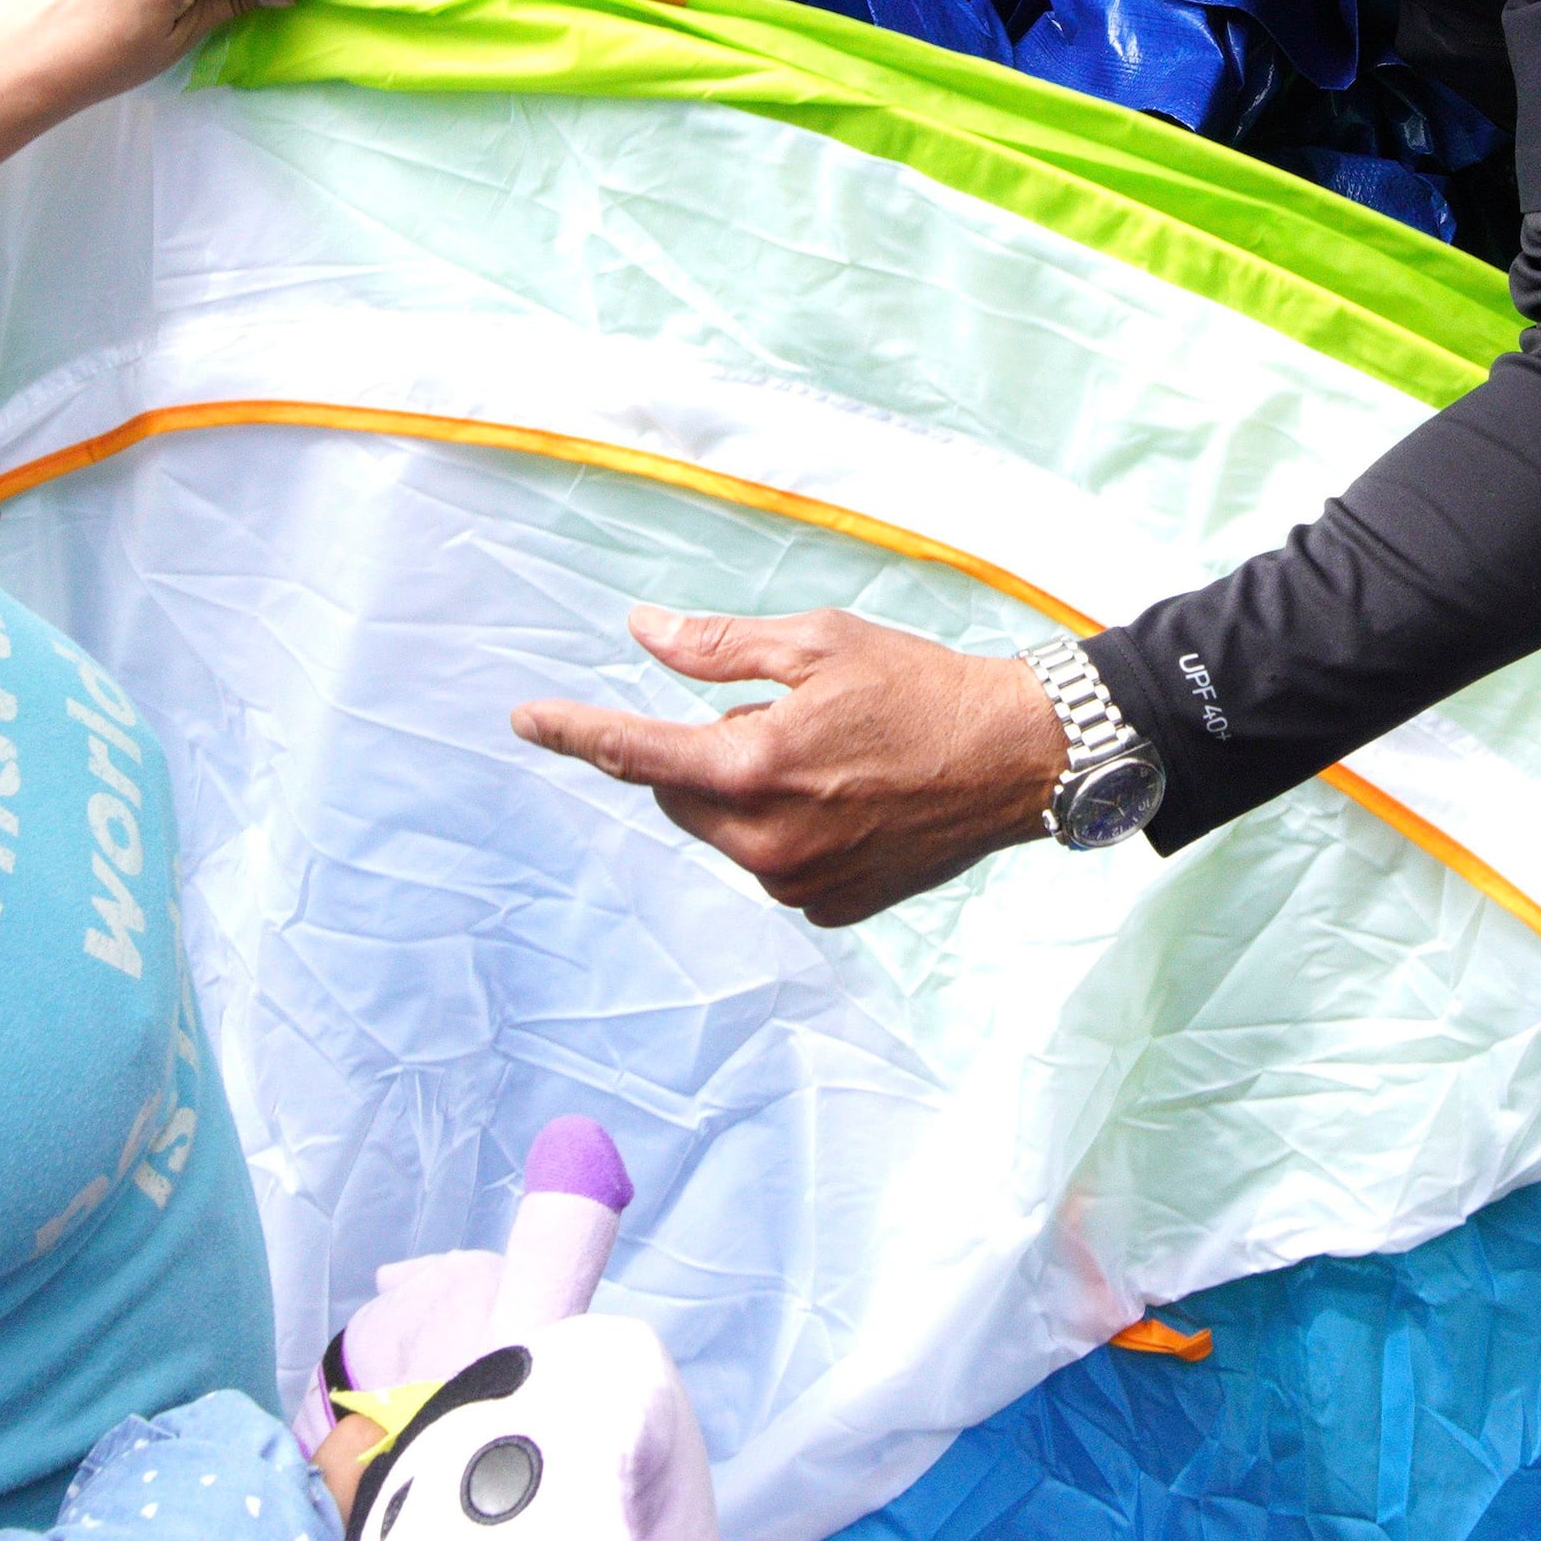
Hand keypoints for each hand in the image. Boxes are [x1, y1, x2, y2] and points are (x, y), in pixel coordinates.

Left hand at [510, 604, 1066, 926]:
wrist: (1015, 759)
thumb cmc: (919, 687)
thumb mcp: (817, 643)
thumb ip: (717, 645)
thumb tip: (641, 631)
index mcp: (753, 769)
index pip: (633, 752)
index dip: (574, 731)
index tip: (526, 719)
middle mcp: (764, 842)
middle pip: (680, 792)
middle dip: (705, 750)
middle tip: (782, 714)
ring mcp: (797, 886)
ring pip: (725, 828)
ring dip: (746, 790)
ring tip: (829, 755)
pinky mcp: (829, 909)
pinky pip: (772, 861)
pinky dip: (786, 827)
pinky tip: (849, 797)